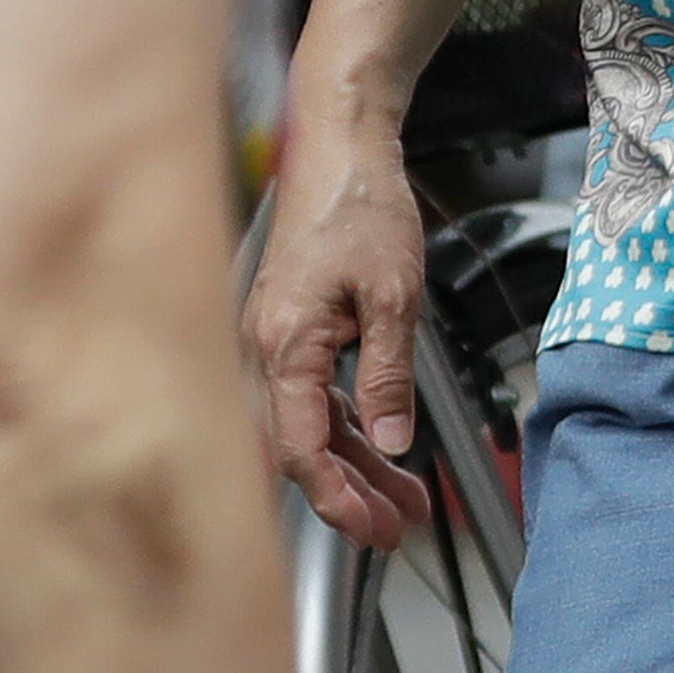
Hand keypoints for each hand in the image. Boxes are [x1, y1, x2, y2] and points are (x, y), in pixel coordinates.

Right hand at [244, 104, 436, 551]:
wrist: (341, 142)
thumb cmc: (359, 204)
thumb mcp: (394, 296)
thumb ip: (388, 376)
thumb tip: (394, 442)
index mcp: (284, 346)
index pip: (301, 448)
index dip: (336, 497)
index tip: (372, 529)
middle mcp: (268, 347)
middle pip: (304, 445)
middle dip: (350, 494)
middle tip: (396, 530)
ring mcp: (279, 337)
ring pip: (313, 423)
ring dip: (357, 463)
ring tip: (406, 500)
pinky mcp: (296, 325)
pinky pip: (318, 393)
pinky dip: (352, 424)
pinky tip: (386, 448)